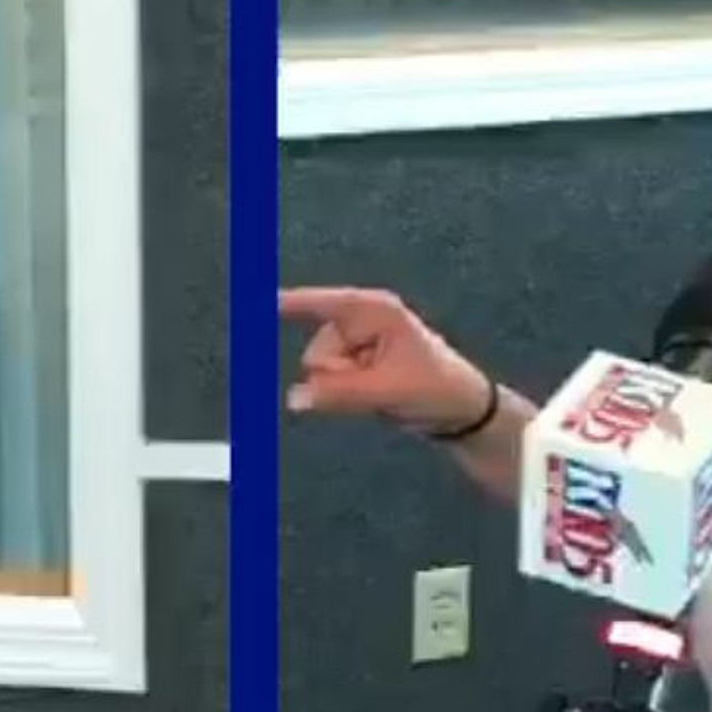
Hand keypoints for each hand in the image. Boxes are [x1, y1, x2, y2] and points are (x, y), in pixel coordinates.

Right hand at [282, 286, 489, 433]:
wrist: (459, 409)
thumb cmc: (436, 388)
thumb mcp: (388, 391)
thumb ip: (338, 394)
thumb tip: (294, 399)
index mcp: (374, 312)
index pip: (320, 303)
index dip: (286, 303)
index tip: (252, 301)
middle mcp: (361, 321)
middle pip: (316, 353)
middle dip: (337, 377)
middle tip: (378, 385)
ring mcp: (356, 342)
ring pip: (318, 372)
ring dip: (343, 387)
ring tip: (381, 390)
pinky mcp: (353, 363)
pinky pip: (326, 382)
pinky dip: (342, 393)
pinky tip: (372, 393)